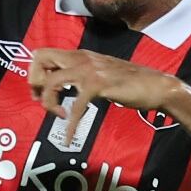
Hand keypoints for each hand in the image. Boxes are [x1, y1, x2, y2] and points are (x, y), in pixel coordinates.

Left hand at [24, 47, 173, 137]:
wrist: (157, 86)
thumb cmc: (131, 82)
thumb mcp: (101, 72)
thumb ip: (82, 74)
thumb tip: (64, 84)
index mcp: (80, 55)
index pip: (43, 53)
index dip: (35, 73)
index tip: (39, 92)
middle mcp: (82, 58)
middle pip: (40, 58)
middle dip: (34, 81)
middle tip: (40, 100)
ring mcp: (90, 70)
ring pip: (52, 82)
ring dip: (48, 102)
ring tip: (59, 116)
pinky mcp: (99, 85)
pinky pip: (76, 107)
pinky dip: (70, 126)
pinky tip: (68, 137)